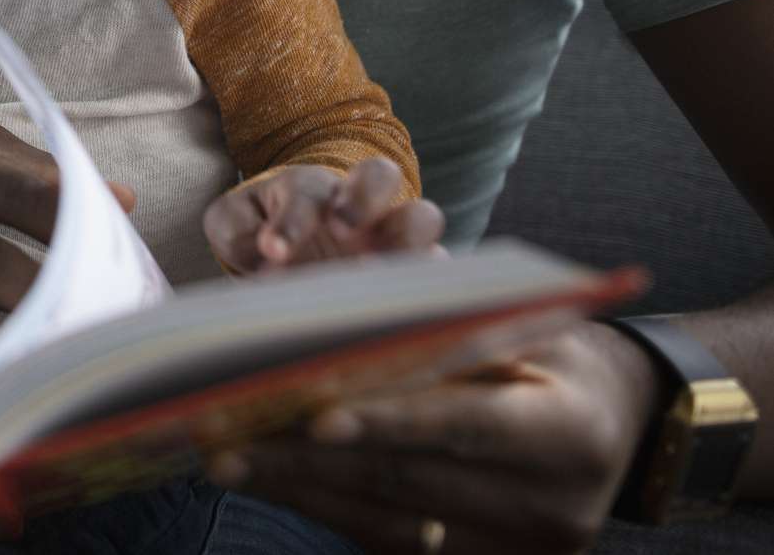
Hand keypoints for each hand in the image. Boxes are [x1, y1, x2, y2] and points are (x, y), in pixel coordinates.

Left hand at [204, 157, 445, 273]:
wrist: (290, 253)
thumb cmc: (260, 230)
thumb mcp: (234, 225)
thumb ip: (236, 230)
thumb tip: (263, 258)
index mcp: (310, 188)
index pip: (308, 193)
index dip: (293, 219)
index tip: (272, 250)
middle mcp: (358, 204)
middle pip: (380, 175)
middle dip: (363, 199)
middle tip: (340, 233)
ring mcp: (391, 236)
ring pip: (423, 218)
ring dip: (409, 242)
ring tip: (378, 275)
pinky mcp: (412, 273)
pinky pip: (438, 273)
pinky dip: (430, 287)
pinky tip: (408, 312)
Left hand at [207, 320, 662, 552]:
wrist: (615, 426)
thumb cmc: (552, 356)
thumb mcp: (522, 328)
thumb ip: (445, 326)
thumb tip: (333, 309)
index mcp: (568, 434)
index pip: (463, 425)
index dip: (389, 420)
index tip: (314, 415)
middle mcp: (548, 508)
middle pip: (407, 480)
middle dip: (308, 455)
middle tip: (224, 427)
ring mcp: (513, 551)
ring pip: (386, 521)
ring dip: (298, 486)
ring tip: (223, 454)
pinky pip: (388, 541)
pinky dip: (324, 505)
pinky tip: (268, 477)